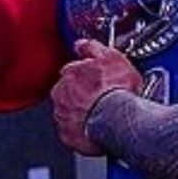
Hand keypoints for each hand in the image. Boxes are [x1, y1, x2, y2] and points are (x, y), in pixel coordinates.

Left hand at [51, 39, 145, 155]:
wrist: (116, 120)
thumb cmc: (116, 90)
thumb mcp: (112, 57)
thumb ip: (93, 48)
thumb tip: (82, 43)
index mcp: (70, 74)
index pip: (72, 70)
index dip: (86, 75)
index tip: (96, 79)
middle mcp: (61, 94)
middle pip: (68, 91)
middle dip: (82, 94)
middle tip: (101, 97)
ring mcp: (63, 115)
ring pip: (69, 111)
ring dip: (81, 111)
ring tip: (101, 114)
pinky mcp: (68, 135)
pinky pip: (73, 131)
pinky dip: (82, 130)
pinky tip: (97, 128)